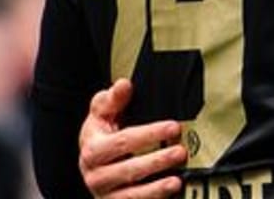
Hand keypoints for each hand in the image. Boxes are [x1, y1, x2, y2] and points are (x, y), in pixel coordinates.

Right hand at [79, 79, 186, 198]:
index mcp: (93, 149)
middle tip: (181, 152)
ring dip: (155, 188)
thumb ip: (113, 99)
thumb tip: (124, 84)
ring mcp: (106, 193)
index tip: (173, 127)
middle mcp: (96, 174)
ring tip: (177, 180)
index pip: (124, 141)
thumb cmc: (101, 135)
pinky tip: (169, 193)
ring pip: (131, 194)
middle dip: (157, 161)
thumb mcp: (102, 114)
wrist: (92, 164)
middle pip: (128, 169)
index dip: (150, 134)